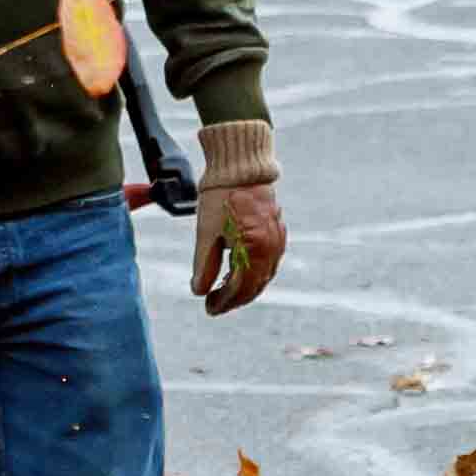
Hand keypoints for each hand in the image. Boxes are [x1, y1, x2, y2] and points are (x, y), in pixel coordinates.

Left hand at [193, 182, 286, 314]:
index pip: (240, 289)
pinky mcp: (277, 235)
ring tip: (223, 290)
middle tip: (214, 304)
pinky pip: (267, 263)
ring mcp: (277, 243)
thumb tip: (198, 291)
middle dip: (233, 299)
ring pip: (262, 277)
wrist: (242, 167)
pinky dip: (252, 273)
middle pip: (253, 287)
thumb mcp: (206, 232)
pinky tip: (238, 272)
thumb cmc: (221, 196)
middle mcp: (271, 250)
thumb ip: (203, 265)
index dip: (223, 302)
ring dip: (243, 288)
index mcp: (254, 251)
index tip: (208, 308)